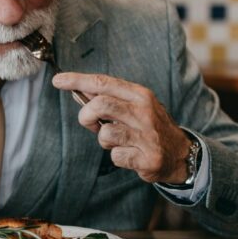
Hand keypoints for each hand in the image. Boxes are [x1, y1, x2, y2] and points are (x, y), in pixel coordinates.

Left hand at [52, 73, 190, 183]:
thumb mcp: (135, 106)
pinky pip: (115, 156)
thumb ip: (110, 98)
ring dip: (103, 140)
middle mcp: (144, 112)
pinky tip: (130, 154)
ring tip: (117, 141)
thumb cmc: (149, 127)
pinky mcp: (147, 158)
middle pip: (100, 104)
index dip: (77, 80)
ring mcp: (147, 135)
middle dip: (86, 116)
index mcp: (140, 95)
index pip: (103, 82)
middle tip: (90, 124)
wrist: (179, 153)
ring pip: (105, 133)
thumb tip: (79, 90)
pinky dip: (117, 156)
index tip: (58, 80)